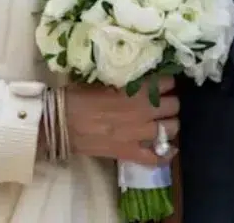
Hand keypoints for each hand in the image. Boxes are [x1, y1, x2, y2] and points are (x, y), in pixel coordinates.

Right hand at [63, 77, 178, 165]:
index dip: (166, 82)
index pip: (166, 82)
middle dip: (170, 102)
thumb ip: (125, 79)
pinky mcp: (129, 152)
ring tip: (163, 122)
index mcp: (135, 90)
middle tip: (162, 102)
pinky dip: (165, 155)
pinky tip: (168, 150)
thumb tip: (139, 75)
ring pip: (171, 129)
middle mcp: (142, 111)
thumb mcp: (103, 79)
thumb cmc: (77, 97)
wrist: (59, 123)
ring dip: (170, 124)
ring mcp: (137, 134)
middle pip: (174, 105)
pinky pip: (155, 158)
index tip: (162, 83)